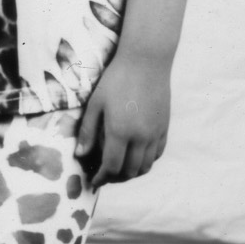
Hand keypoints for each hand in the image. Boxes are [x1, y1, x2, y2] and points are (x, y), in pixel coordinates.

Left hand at [76, 53, 170, 187]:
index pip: (111, 167)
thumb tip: (80, 155)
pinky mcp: (164, 127)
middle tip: (104, 175)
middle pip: (130, 171)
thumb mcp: (96, 104)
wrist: (146, 61)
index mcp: (120, 132)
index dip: (102, 178)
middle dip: (115, 177)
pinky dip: (147, 161)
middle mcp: (140, 137)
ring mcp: (155, 133)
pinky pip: (157, 154)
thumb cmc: (116, 79)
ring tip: (120, 168)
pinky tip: (137, 156)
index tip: (94, 182)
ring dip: (132, 172)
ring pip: (146, 166)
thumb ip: (88, 131)